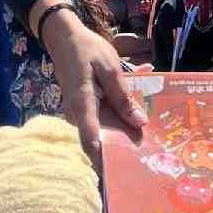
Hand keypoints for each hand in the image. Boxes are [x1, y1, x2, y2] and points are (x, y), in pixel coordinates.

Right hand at [37, 2, 146, 161]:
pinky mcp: (83, 109)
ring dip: (122, 133)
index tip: (120, 173)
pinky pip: (101, 119)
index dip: (104, 159)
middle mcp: (77, 114)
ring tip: (148, 139)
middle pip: (98, 140)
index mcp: (83, 104)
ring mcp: (79, 113)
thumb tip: (139, 123)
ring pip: (102, 130)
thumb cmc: (87, 50)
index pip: (90, 140)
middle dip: (121, 148)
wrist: (64, 38)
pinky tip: (136, 112)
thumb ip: (123, 96)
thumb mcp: (110, 68)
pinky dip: (118, 118)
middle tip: (147, 157)